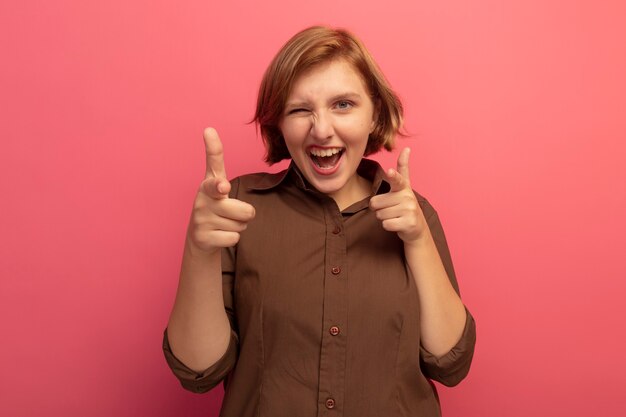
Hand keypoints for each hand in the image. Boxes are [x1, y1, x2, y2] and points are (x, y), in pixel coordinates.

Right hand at [187, 128, 255, 252]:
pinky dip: (232, 238)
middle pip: (245, 210)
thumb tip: (208, 130)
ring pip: (241, 224)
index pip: (214, 162)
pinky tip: (219, 235)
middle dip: (246, 214)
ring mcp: (201, 218)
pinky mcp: (203, 237)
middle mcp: (202, 198)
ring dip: (238, 226)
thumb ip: (223, 169)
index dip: (215, 150)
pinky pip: (234, 238)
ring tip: (224, 223)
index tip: (220, 151)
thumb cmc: (216, 209)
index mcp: (210, 183)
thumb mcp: (219, 188)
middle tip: (233, 214)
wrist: (200, 238)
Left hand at [369, 148, 428, 243]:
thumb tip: (407, 148)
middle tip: (391, 209)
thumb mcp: (403, 187)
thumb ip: (401, 170)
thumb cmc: (404, 206)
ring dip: (384, 217)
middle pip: (375, 202)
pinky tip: (397, 224)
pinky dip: (388, 226)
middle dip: (379, 208)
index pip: (398, 179)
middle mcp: (407, 196)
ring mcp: (409, 210)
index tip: (390, 172)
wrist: (417, 228)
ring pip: (379, 214)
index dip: (393, 176)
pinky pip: (385, 224)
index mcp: (403, 187)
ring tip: (395, 216)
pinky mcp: (408, 223)